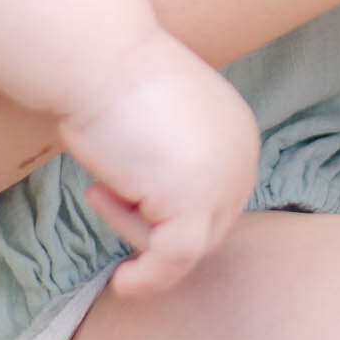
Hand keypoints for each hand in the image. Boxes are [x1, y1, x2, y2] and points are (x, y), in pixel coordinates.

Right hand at [59, 29, 260, 297]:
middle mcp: (243, 156)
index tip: (122, 197)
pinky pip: (175, 260)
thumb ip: (174, 161)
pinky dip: (150, 278)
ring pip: (188, 245)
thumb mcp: (161, 123)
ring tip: (99, 192)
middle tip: (104, 194)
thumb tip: (158, 204)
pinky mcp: (195, 202)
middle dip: (151, 222)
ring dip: (136, 233)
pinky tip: (124, 283)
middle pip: (206, 224)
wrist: (96, 57)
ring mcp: (223, 180)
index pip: (213, 197)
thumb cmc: (112, 80)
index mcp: (238, 134)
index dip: (165, 207)